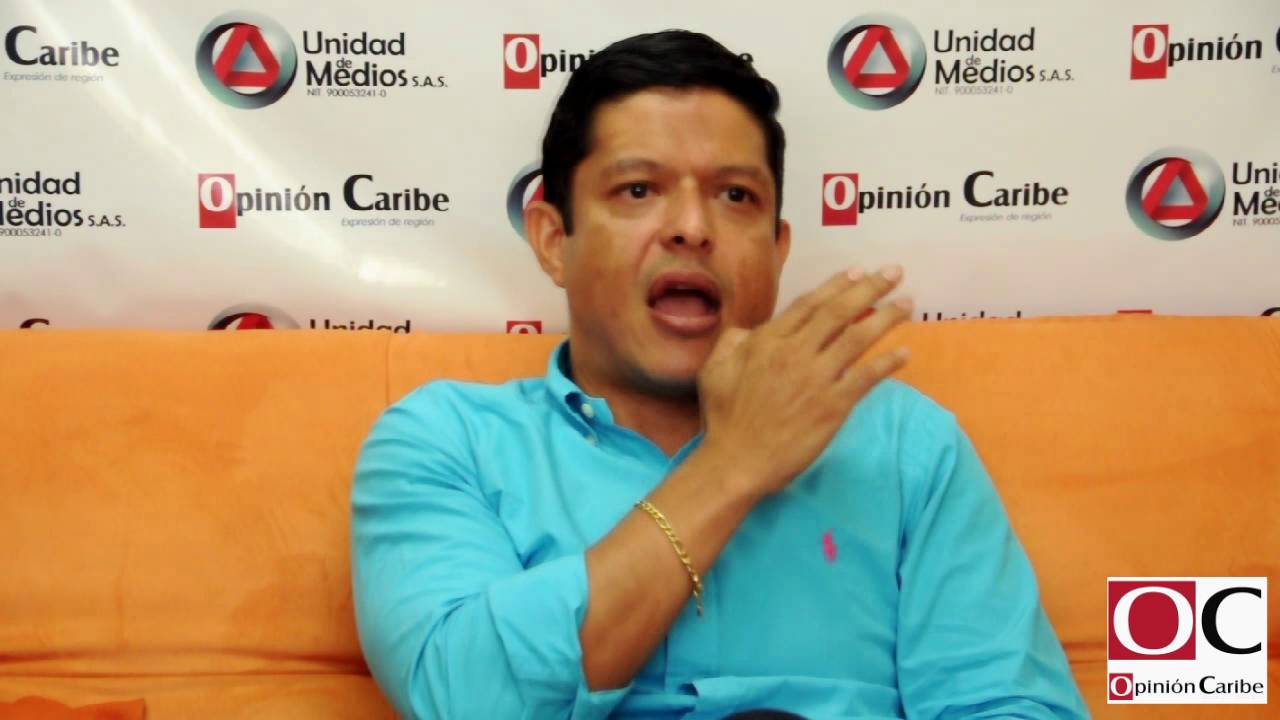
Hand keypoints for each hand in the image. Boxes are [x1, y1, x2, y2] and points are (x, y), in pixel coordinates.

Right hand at [696, 265, 912, 496]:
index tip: (859, 270)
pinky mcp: (833, 406)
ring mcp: (816, 378)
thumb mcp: (715, 369)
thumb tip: (753, 330)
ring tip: (906, 304)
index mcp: (768, 341)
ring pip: (857, 338)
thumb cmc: (723, 419)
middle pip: (839, 312)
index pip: (810, 304)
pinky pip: (866, 377)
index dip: (837, 284)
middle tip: (894, 272)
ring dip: (885, 318)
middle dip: (870, 288)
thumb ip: (734, 341)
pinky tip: (904, 353)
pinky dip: (887, 363)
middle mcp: (795, 352)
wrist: (736, 461)